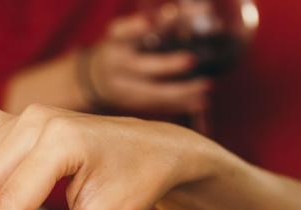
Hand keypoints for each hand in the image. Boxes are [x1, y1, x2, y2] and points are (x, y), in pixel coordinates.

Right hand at [85, 12, 211, 114]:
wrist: (94, 80)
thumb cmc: (120, 48)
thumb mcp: (128, 31)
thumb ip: (155, 23)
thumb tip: (194, 10)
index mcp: (115, 43)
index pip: (122, 33)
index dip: (135, 28)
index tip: (148, 23)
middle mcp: (117, 66)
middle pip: (142, 67)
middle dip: (168, 65)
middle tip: (191, 60)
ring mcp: (123, 89)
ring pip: (153, 93)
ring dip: (181, 91)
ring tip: (206, 85)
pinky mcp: (132, 106)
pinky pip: (159, 107)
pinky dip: (181, 105)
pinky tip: (201, 102)